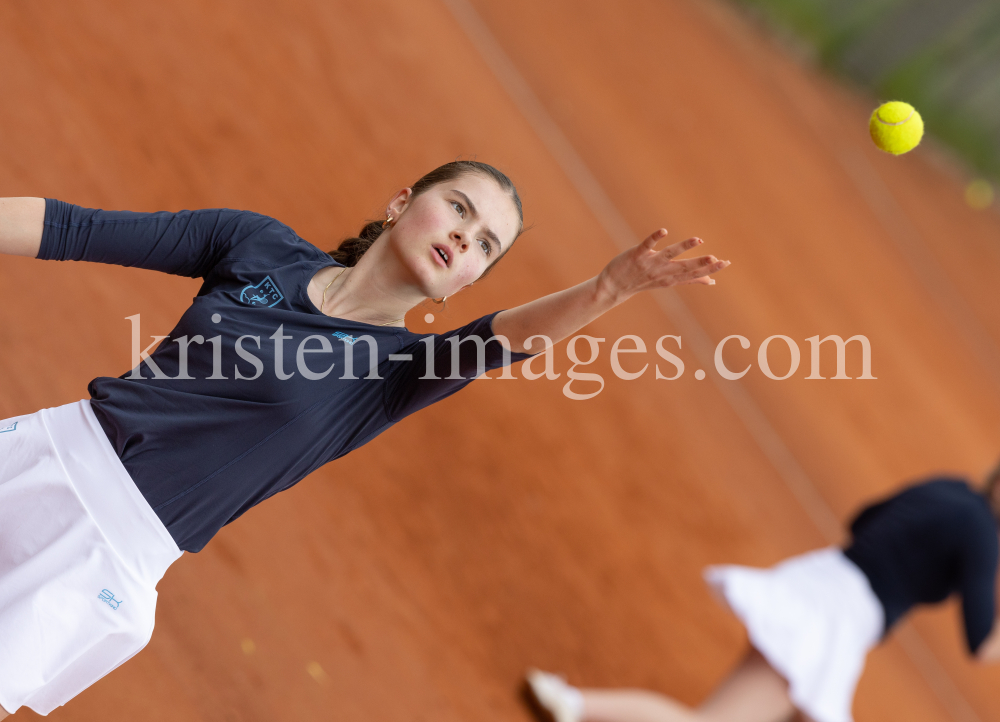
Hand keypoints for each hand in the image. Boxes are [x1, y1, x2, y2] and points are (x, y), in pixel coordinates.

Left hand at [595, 229, 729, 304]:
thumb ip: (689, 280)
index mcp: (671, 278)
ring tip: (698, 240)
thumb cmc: (643, 282)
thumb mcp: (668, 283)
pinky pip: (647, 245)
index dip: (710, 270)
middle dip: (701, 264)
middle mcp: (662, 272)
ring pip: (669, 254)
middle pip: (685, 268)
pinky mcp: (637, 255)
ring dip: (683, 247)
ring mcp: (649, 264)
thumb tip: (711, 281)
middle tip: (718, 259)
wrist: (613, 288)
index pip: (693, 275)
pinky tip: (664, 231)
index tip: (726, 263)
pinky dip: (655, 238)